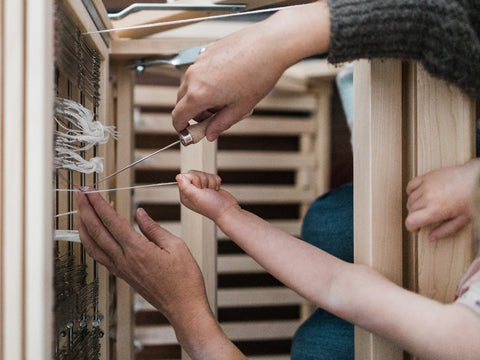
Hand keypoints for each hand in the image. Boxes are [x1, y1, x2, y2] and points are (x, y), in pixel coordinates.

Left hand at [75, 189, 209, 323]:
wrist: (183, 307)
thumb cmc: (184, 280)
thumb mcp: (176, 246)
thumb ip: (154, 228)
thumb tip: (140, 214)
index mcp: (138, 250)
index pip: (111, 221)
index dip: (98, 203)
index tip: (90, 191)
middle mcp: (124, 261)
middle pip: (96, 231)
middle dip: (85, 209)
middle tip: (80, 193)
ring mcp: (121, 270)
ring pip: (93, 245)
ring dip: (83, 226)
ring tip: (80, 211)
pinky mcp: (123, 275)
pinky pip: (99, 256)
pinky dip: (91, 242)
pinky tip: (92, 235)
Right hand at [172, 22, 285, 140]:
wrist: (269, 45)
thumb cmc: (258, 74)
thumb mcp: (240, 108)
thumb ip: (221, 124)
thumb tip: (210, 134)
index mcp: (198, 94)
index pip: (177, 116)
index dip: (181, 127)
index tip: (188, 131)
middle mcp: (193, 77)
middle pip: (182, 101)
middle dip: (195, 112)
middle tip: (215, 117)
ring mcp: (198, 62)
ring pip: (191, 86)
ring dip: (201, 96)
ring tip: (226, 97)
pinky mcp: (206, 52)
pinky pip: (200, 72)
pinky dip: (207, 81)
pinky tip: (228, 81)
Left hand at [176, 170, 239, 221]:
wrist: (227, 210)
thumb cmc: (213, 207)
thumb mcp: (196, 196)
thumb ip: (185, 186)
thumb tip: (178, 176)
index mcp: (185, 194)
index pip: (185, 176)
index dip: (194, 179)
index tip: (199, 188)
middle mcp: (192, 191)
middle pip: (194, 173)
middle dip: (203, 180)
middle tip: (206, 190)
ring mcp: (201, 188)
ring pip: (204, 174)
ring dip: (211, 181)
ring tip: (212, 191)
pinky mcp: (209, 185)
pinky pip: (211, 175)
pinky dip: (216, 181)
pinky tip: (216, 190)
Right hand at [405, 159, 479, 240]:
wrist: (476, 179)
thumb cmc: (472, 198)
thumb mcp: (462, 219)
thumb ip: (445, 230)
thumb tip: (431, 237)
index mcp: (435, 210)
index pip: (410, 221)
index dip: (411, 227)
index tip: (416, 228)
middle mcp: (427, 197)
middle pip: (410, 210)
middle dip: (413, 217)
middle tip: (422, 219)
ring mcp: (426, 186)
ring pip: (410, 199)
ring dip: (413, 206)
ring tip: (422, 208)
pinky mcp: (426, 177)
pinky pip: (410, 185)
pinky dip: (411, 192)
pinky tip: (418, 195)